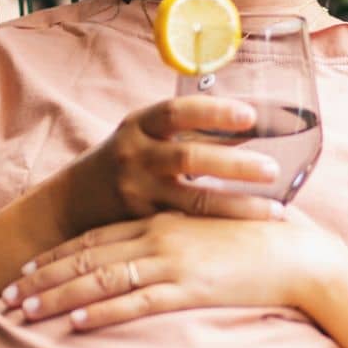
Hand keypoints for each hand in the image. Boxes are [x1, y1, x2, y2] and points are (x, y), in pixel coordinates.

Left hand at [2, 212, 347, 330]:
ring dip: (58, 297)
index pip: (96, 238)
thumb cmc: (258, 244)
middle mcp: (160, 236)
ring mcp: (173, 262)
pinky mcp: (191, 288)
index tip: (25, 268)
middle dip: (42, 278)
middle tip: (5, 296)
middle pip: (86, 258)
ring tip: (23, 314)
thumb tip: (153, 258)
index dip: (56, 255)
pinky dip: (104, 313)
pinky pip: (138, 302)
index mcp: (162, 220)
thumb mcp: (209, 234)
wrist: (299, 254)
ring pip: (101, 280)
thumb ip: (179, 242)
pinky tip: (76, 324)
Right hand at [59, 96, 285, 229]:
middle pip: (189, 157)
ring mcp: (136, 192)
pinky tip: (248, 236)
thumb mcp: (146, 137)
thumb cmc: (124, 162)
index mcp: (139, 125)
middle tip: (274, 170)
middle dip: (235, 165)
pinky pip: (185, 227)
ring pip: (193, 201)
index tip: (250, 115)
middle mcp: (135, 155)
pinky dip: (219, 229)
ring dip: (238, 205)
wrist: (71, 203)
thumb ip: (190, 132)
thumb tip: (254, 124)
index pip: (177, 111)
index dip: (214, 112)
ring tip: (276, 210)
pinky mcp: (140, 225)